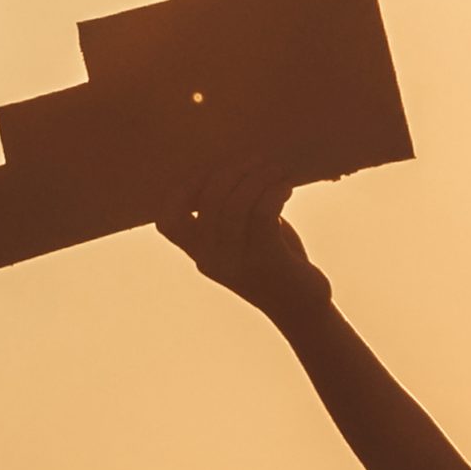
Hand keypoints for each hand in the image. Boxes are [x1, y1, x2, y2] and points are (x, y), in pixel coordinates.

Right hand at [156, 181, 326, 314]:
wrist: (303, 309)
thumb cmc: (274, 261)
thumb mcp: (244, 239)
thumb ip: (230, 211)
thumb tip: (232, 164)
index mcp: (200, 255)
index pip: (168, 223)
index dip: (182, 191)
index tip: (212, 171)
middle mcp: (212, 260)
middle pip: (209, 201)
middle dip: (234, 171)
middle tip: (258, 160)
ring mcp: (238, 262)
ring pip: (237, 203)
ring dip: (258, 177)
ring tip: (276, 170)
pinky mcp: (268, 260)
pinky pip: (262, 212)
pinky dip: (274, 191)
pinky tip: (286, 187)